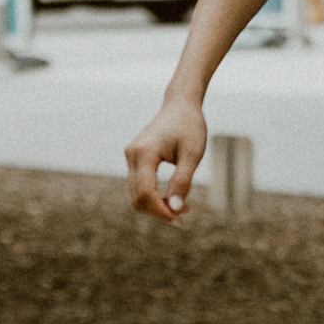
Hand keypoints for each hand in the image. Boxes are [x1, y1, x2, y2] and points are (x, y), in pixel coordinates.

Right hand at [125, 98, 205, 224]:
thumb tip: (175, 209)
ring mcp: (130, 156)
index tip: (181, 218)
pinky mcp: (134, 158)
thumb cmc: (190, 126)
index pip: (146, 192)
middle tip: (184, 216)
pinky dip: (154, 197)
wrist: (180, 105)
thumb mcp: (192, 155)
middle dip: (159, 212)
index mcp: (144, 152)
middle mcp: (132, 155)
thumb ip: (183, 182)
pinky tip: (173, 198)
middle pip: (138, 197)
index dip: (161, 211)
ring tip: (182, 208)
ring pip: (136, 194)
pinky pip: (139, 185)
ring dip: (156, 206)